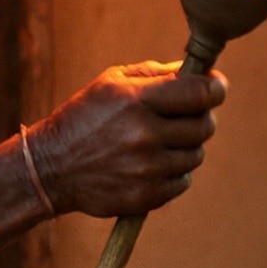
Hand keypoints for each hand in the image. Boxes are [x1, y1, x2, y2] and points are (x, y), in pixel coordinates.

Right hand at [27, 60, 226, 217]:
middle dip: (200, 117)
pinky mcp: (147, 195)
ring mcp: (147, 168)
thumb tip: (199, 71)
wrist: (51, 167)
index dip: (216, 88)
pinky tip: (149, 164)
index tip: (215, 87)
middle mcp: (144, 134)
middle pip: (204, 125)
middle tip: (183, 116)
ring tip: (157, 142)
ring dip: (185, 147)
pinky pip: (183, 180)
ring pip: (196, 154)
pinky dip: (173, 172)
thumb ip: (156, 74)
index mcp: (136, 100)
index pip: (199, 92)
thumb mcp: (111, 83)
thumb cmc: (84, 117)